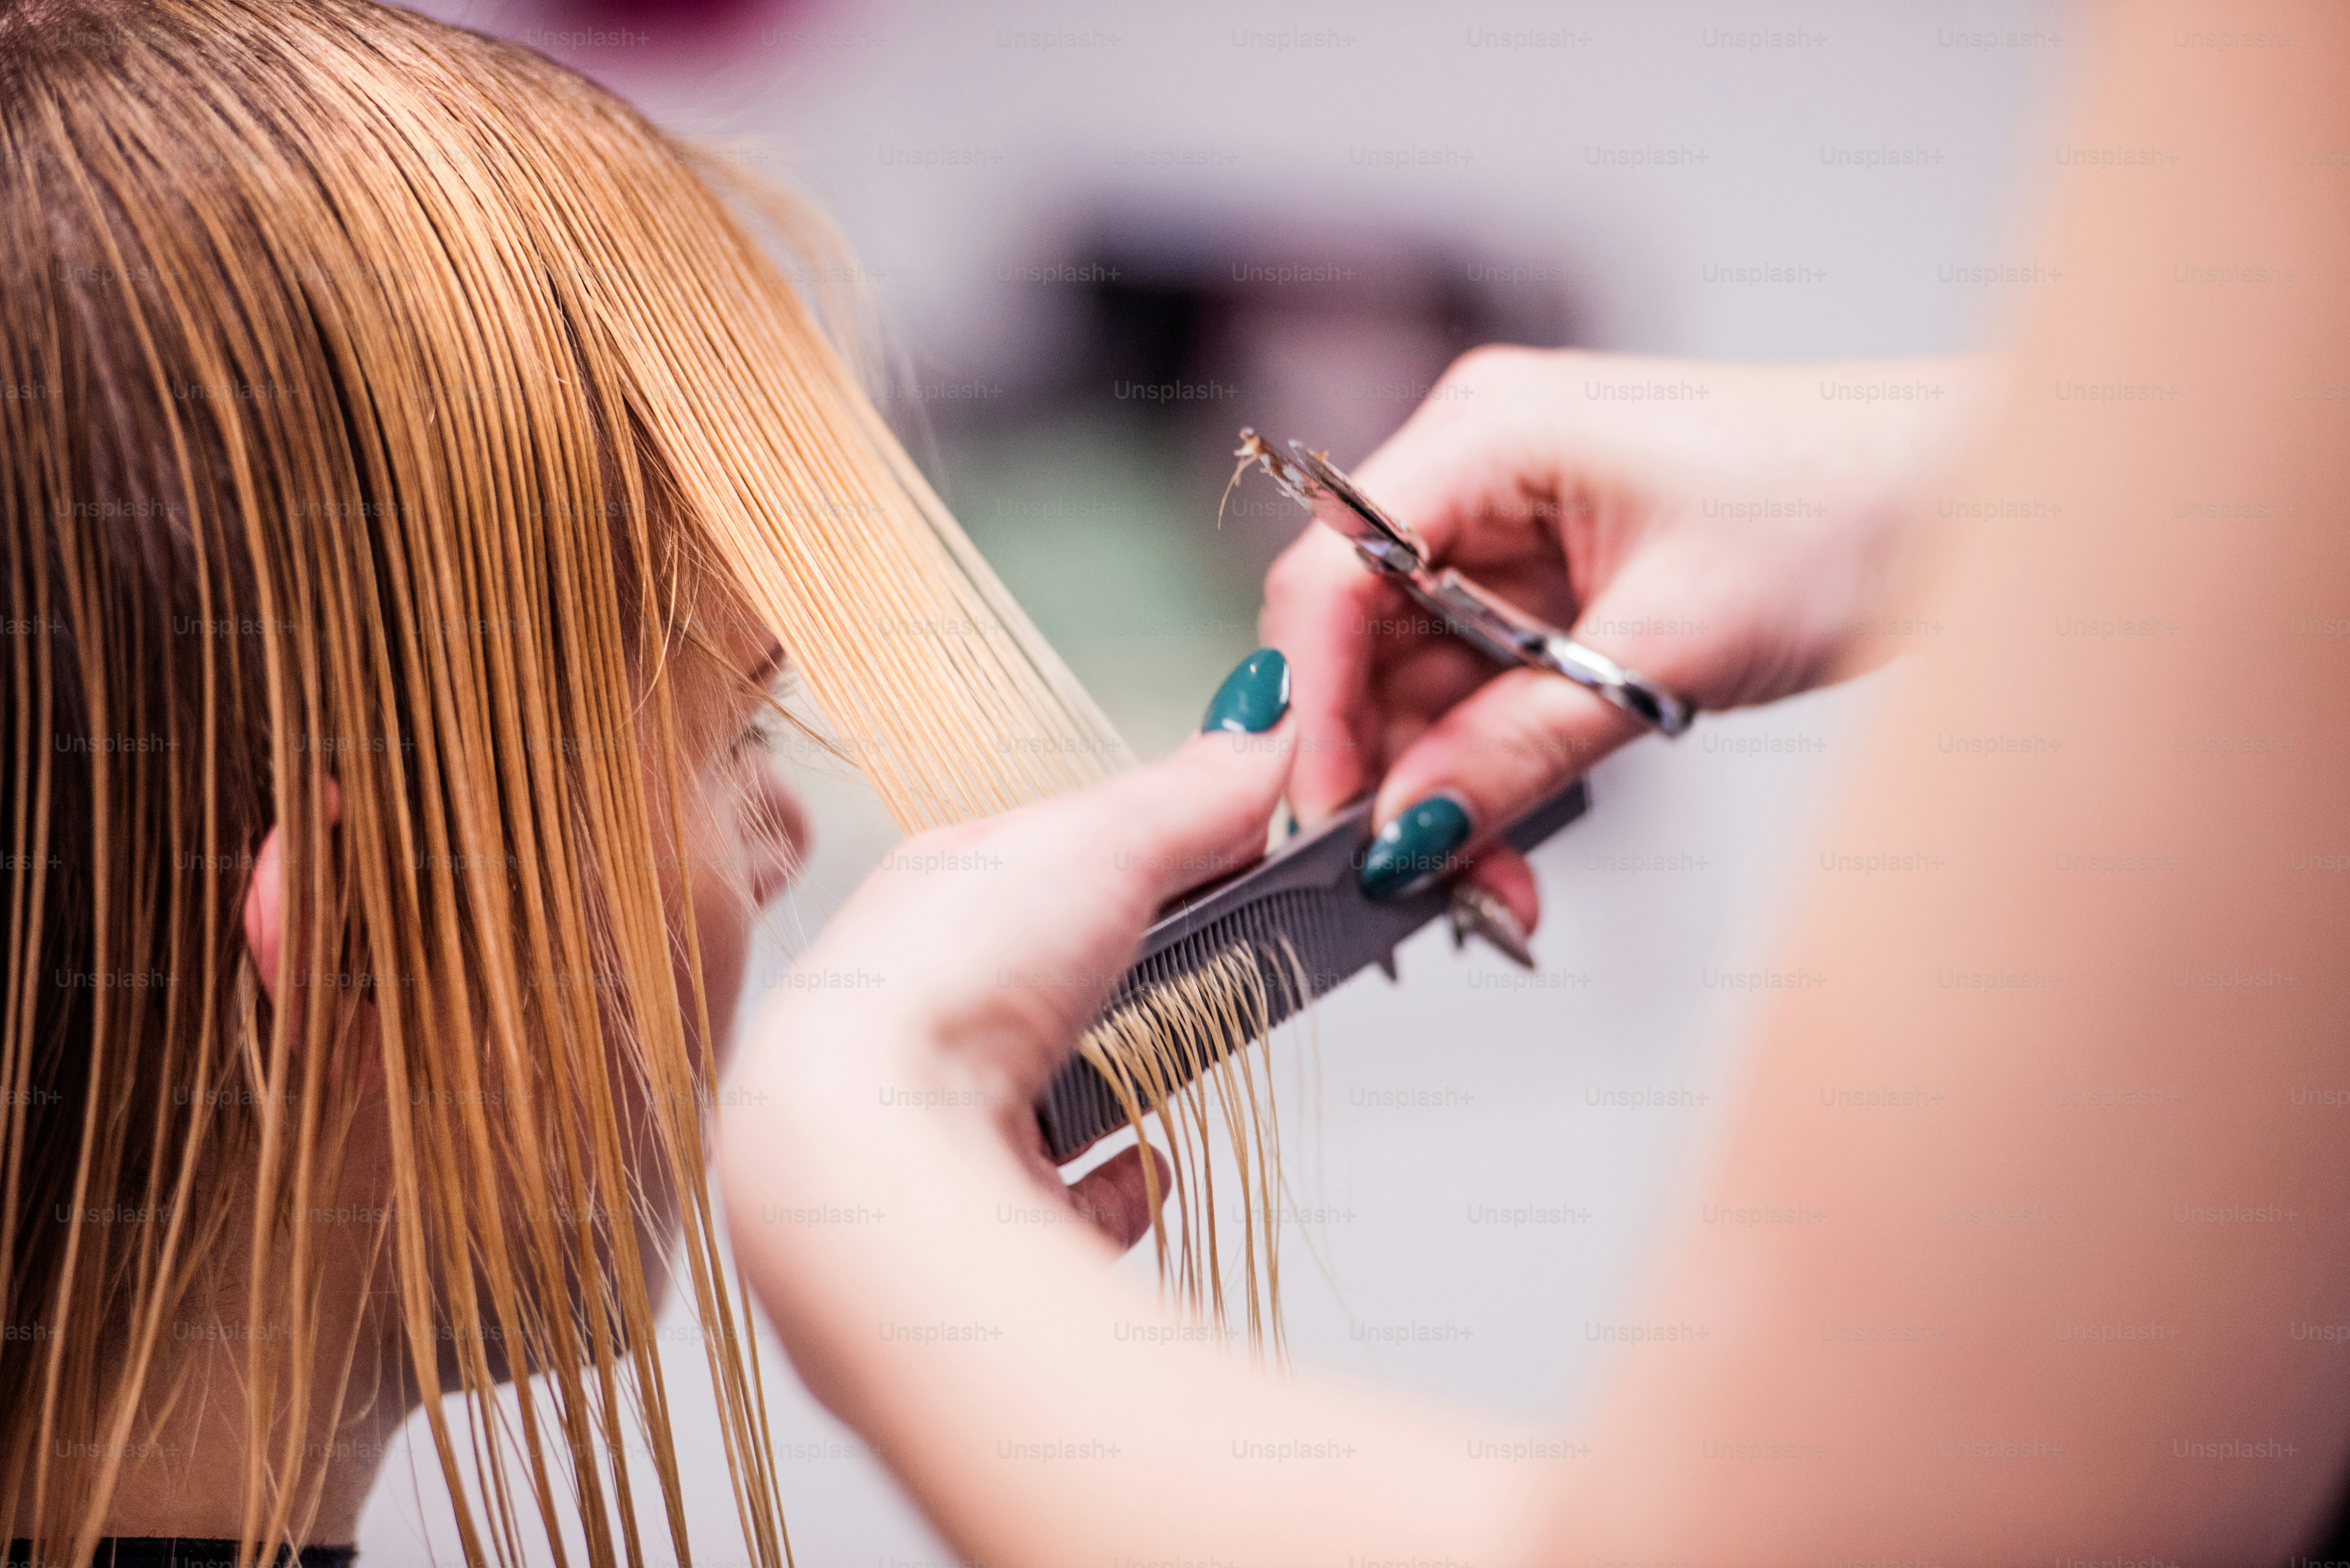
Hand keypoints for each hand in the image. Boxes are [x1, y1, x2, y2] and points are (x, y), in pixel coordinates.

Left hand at [721, 651, 1296, 1261]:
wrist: (867, 1152)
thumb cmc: (950, 980)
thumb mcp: (1101, 842)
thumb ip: (1194, 793)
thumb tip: (1267, 730)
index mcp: (942, 893)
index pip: (1060, 855)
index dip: (1151, 851)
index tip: (1239, 854)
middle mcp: (928, 997)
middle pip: (1053, 969)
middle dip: (1132, 965)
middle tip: (1229, 956)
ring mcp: (945, 1108)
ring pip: (1047, 1078)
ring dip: (1119, 1066)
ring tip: (1188, 1055)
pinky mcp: (979, 1208)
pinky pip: (1057, 1189)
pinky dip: (1112, 1180)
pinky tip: (1146, 1165)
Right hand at [1260, 345, 1985, 927]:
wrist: (1964, 497)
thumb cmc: (1846, 510)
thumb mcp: (1667, 649)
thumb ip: (1517, 748)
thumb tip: (1404, 834)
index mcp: (1489, 433)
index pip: (1333, 569)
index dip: (1312, 699)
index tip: (1327, 810)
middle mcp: (1480, 473)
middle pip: (1366, 640)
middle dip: (1385, 768)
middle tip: (1412, 880)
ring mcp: (1514, 533)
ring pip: (1420, 684)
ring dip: (1441, 791)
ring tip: (1487, 888)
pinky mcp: (1552, 590)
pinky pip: (1482, 693)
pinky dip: (1489, 774)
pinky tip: (1505, 848)